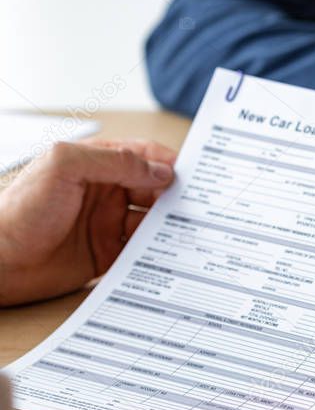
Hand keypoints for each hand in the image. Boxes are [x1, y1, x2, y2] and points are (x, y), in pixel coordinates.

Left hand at [0, 139, 176, 305]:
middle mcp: (107, 192)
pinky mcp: (109, 253)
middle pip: (155, 189)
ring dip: (170, 225)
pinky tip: (168, 253)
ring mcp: (108, 223)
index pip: (144, 156)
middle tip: (198, 206)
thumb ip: (114, 161)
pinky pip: (143, 250)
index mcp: (97, 164)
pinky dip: (158, 252)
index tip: (193, 175)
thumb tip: (159, 171)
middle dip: (177, 196)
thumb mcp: (63, 167)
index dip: (169, 163)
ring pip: (153, 221)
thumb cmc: (20, 210)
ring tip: (187, 231)